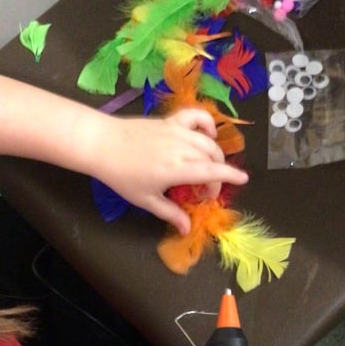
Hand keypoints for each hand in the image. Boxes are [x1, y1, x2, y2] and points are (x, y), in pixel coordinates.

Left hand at [99, 109, 248, 234]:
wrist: (102, 144)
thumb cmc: (122, 175)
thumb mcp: (146, 199)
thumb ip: (170, 213)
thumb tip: (187, 228)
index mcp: (178, 169)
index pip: (213, 171)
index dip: (231, 176)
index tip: (242, 180)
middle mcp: (182, 148)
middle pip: (212, 157)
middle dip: (217, 174)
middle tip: (205, 190)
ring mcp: (176, 131)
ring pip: (207, 141)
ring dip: (214, 154)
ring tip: (207, 167)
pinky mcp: (169, 121)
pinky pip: (196, 117)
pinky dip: (206, 123)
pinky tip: (207, 134)